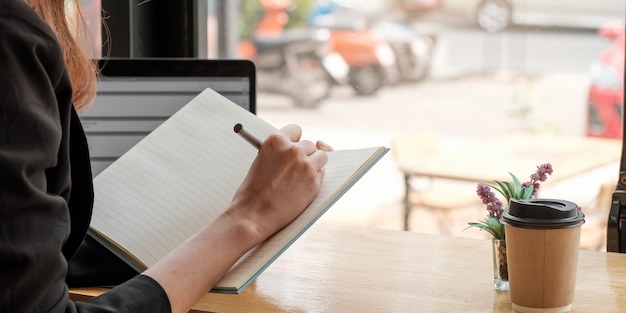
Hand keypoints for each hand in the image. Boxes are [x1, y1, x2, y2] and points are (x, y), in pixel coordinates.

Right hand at [228, 124, 329, 240]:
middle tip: (296, 168)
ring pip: (321, 156)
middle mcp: (292, 150)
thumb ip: (278, 152)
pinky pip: (322, 173)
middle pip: (309, 144)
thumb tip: (292, 149)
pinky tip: (302, 187)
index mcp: (275, 141)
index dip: (295, 139)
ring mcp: (305, 165)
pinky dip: (315, 178)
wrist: (253, 214)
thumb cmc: (252, 191)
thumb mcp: (261, 160)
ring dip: (314, 164)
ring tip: (301, 177)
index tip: (295, 145)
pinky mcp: (314, 181)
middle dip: (305, 155)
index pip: (295, 130)